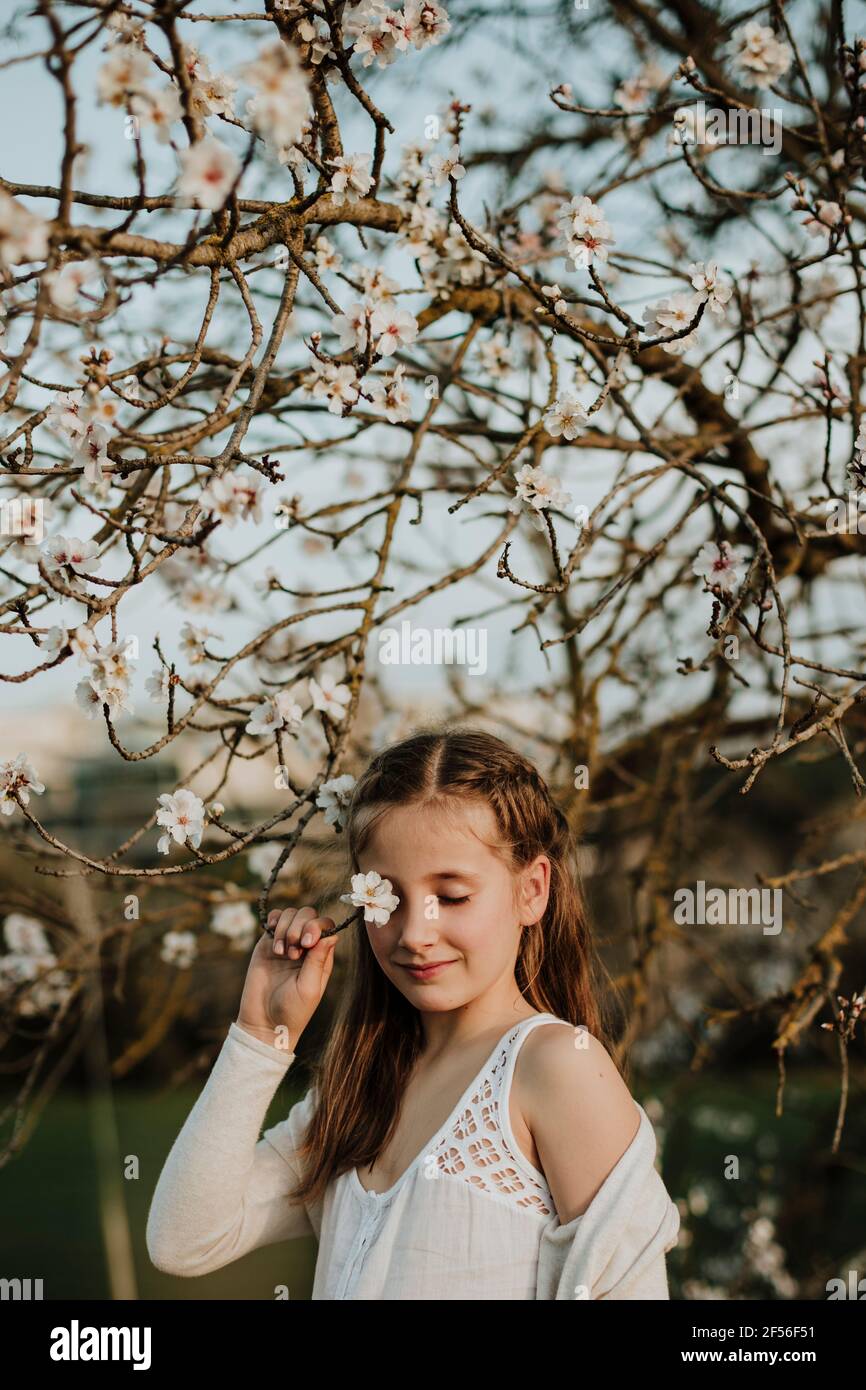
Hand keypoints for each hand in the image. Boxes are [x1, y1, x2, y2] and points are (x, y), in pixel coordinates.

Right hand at [236, 906, 337, 1050]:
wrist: (263, 1022)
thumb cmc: (292, 1011)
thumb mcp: (309, 988)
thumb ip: (318, 960)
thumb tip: (331, 935)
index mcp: (321, 956)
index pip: (326, 926)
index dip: (317, 927)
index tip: (306, 943)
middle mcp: (305, 946)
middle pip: (308, 915)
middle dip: (300, 926)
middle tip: (292, 953)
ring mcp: (286, 943)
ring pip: (290, 914)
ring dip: (286, 928)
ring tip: (282, 953)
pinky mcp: (267, 944)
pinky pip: (274, 920)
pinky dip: (274, 924)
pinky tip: (274, 945)